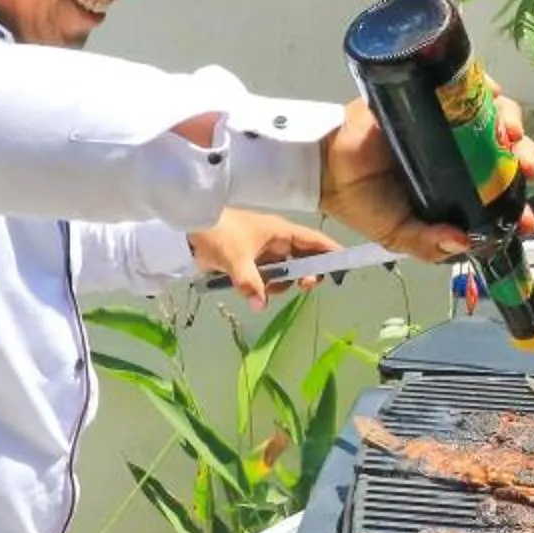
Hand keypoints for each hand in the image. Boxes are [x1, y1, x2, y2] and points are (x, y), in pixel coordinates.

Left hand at [190, 211, 343, 309]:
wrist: (188, 226)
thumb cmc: (218, 234)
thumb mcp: (235, 259)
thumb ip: (250, 283)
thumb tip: (261, 305)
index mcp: (280, 231)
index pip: (314, 241)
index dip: (331, 252)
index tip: (345, 265)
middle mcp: (276, 240)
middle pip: (304, 259)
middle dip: (305, 274)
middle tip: (302, 286)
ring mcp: (264, 251)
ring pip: (286, 271)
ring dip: (281, 283)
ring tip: (267, 289)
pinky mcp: (251, 261)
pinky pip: (269, 276)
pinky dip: (267, 286)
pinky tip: (256, 291)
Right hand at [319, 93, 533, 264]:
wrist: (325, 168)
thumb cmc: (363, 202)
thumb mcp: (398, 234)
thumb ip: (428, 244)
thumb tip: (465, 245)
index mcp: (455, 185)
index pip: (496, 188)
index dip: (517, 200)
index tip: (527, 217)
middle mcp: (456, 152)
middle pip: (503, 148)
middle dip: (523, 157)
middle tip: (525, 169)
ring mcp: (444, 122)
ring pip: (491, 115)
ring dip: (510, 122)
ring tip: (511, 135)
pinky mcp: (429, 96)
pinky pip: (464, 86)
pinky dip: (484, 89)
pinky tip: (490, 100)